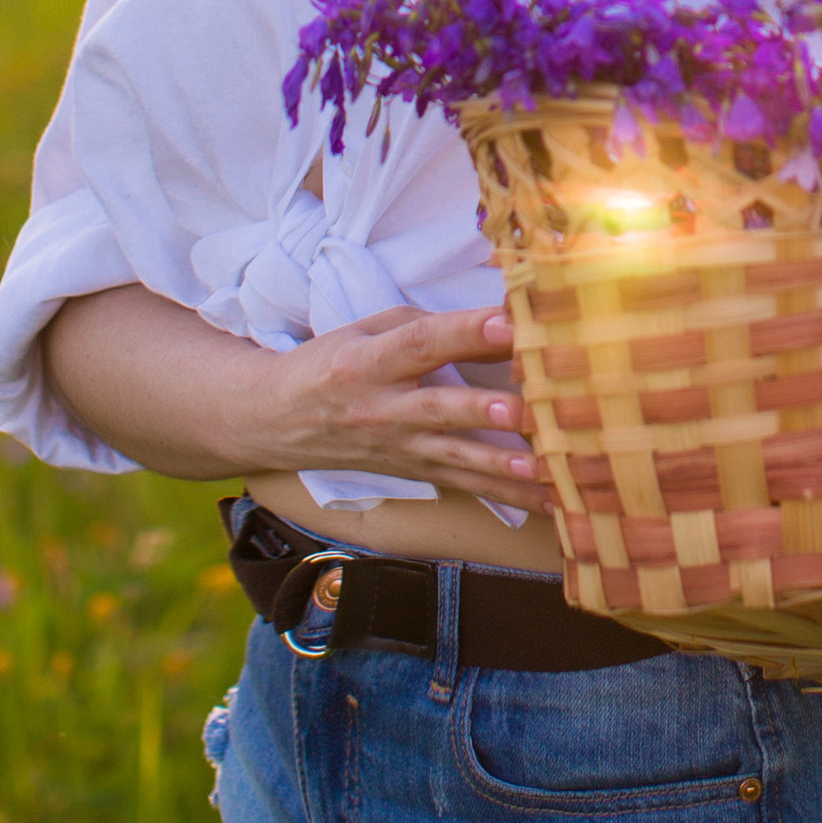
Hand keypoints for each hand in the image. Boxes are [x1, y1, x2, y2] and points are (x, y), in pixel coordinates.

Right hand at [254, 305, 551, 510]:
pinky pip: (463, 486)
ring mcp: (399, 448)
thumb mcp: (366, 331)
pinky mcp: (413, 474)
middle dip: (483, 409)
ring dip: (499, 465)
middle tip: (524, 408)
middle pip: (439, 408)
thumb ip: (425, 326)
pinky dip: (506, 495)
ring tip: (541, 467)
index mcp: (368, 362)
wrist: (276, 422)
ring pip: (454, 457)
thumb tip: (492, 321)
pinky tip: (545, 501)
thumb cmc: (331, 363)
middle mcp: (383, 410)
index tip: (506, 322)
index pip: (420, 343)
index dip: (463, 332)